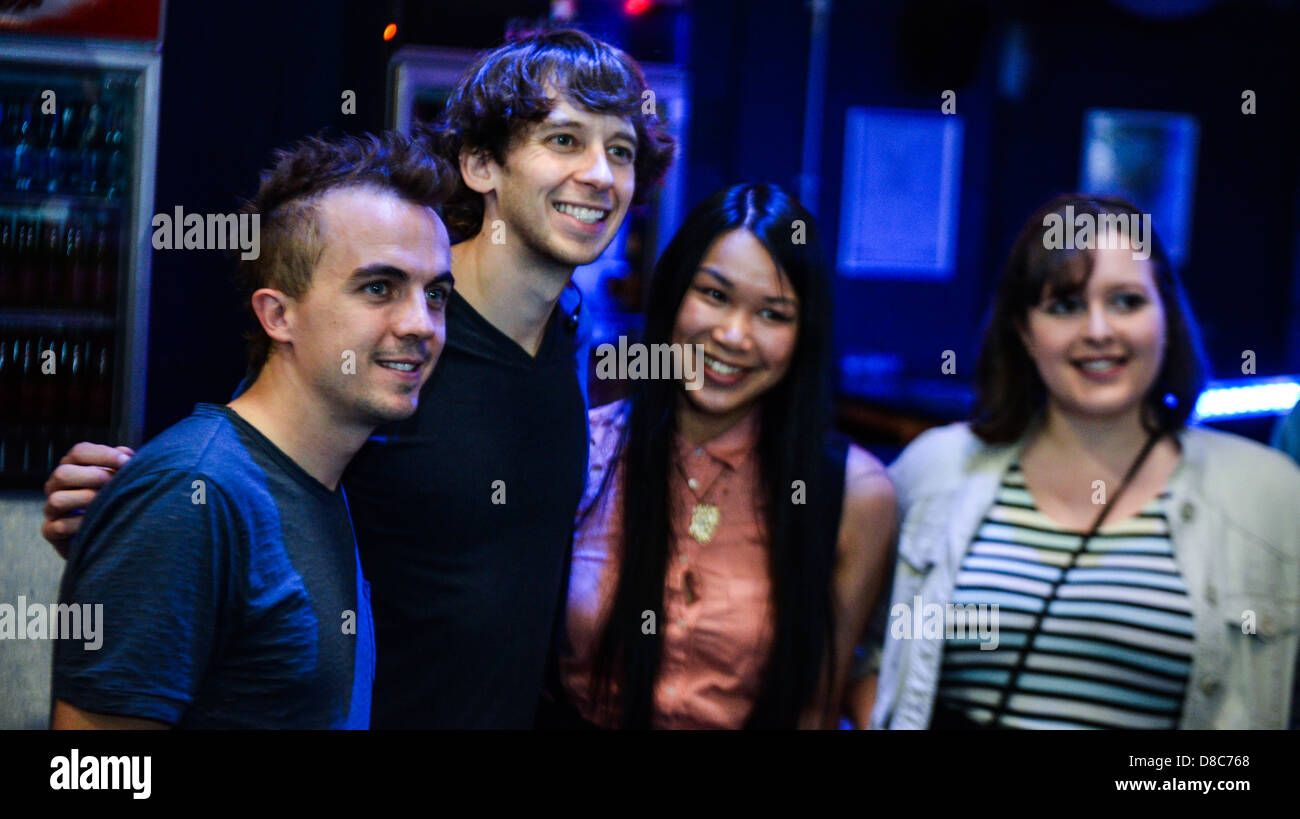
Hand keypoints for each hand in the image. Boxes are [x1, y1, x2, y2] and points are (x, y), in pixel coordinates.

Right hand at [41, 443, 134, 557]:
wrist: (100, 534)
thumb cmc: (110, 500)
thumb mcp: (116, 479)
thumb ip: (120, 464)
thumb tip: (126, 455)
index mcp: (72, 467)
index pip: (79, 452)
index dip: (103, 454)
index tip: (126, 462)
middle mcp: (56, 486)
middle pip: (63, 473)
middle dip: (93, 476)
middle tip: (114, 484)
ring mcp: (51, 508)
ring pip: (58, 499)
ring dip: (86, 499)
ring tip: (106, 503)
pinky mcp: (50, 531)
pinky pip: (59, 526)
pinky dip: (80, 524)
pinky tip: (97, 522)